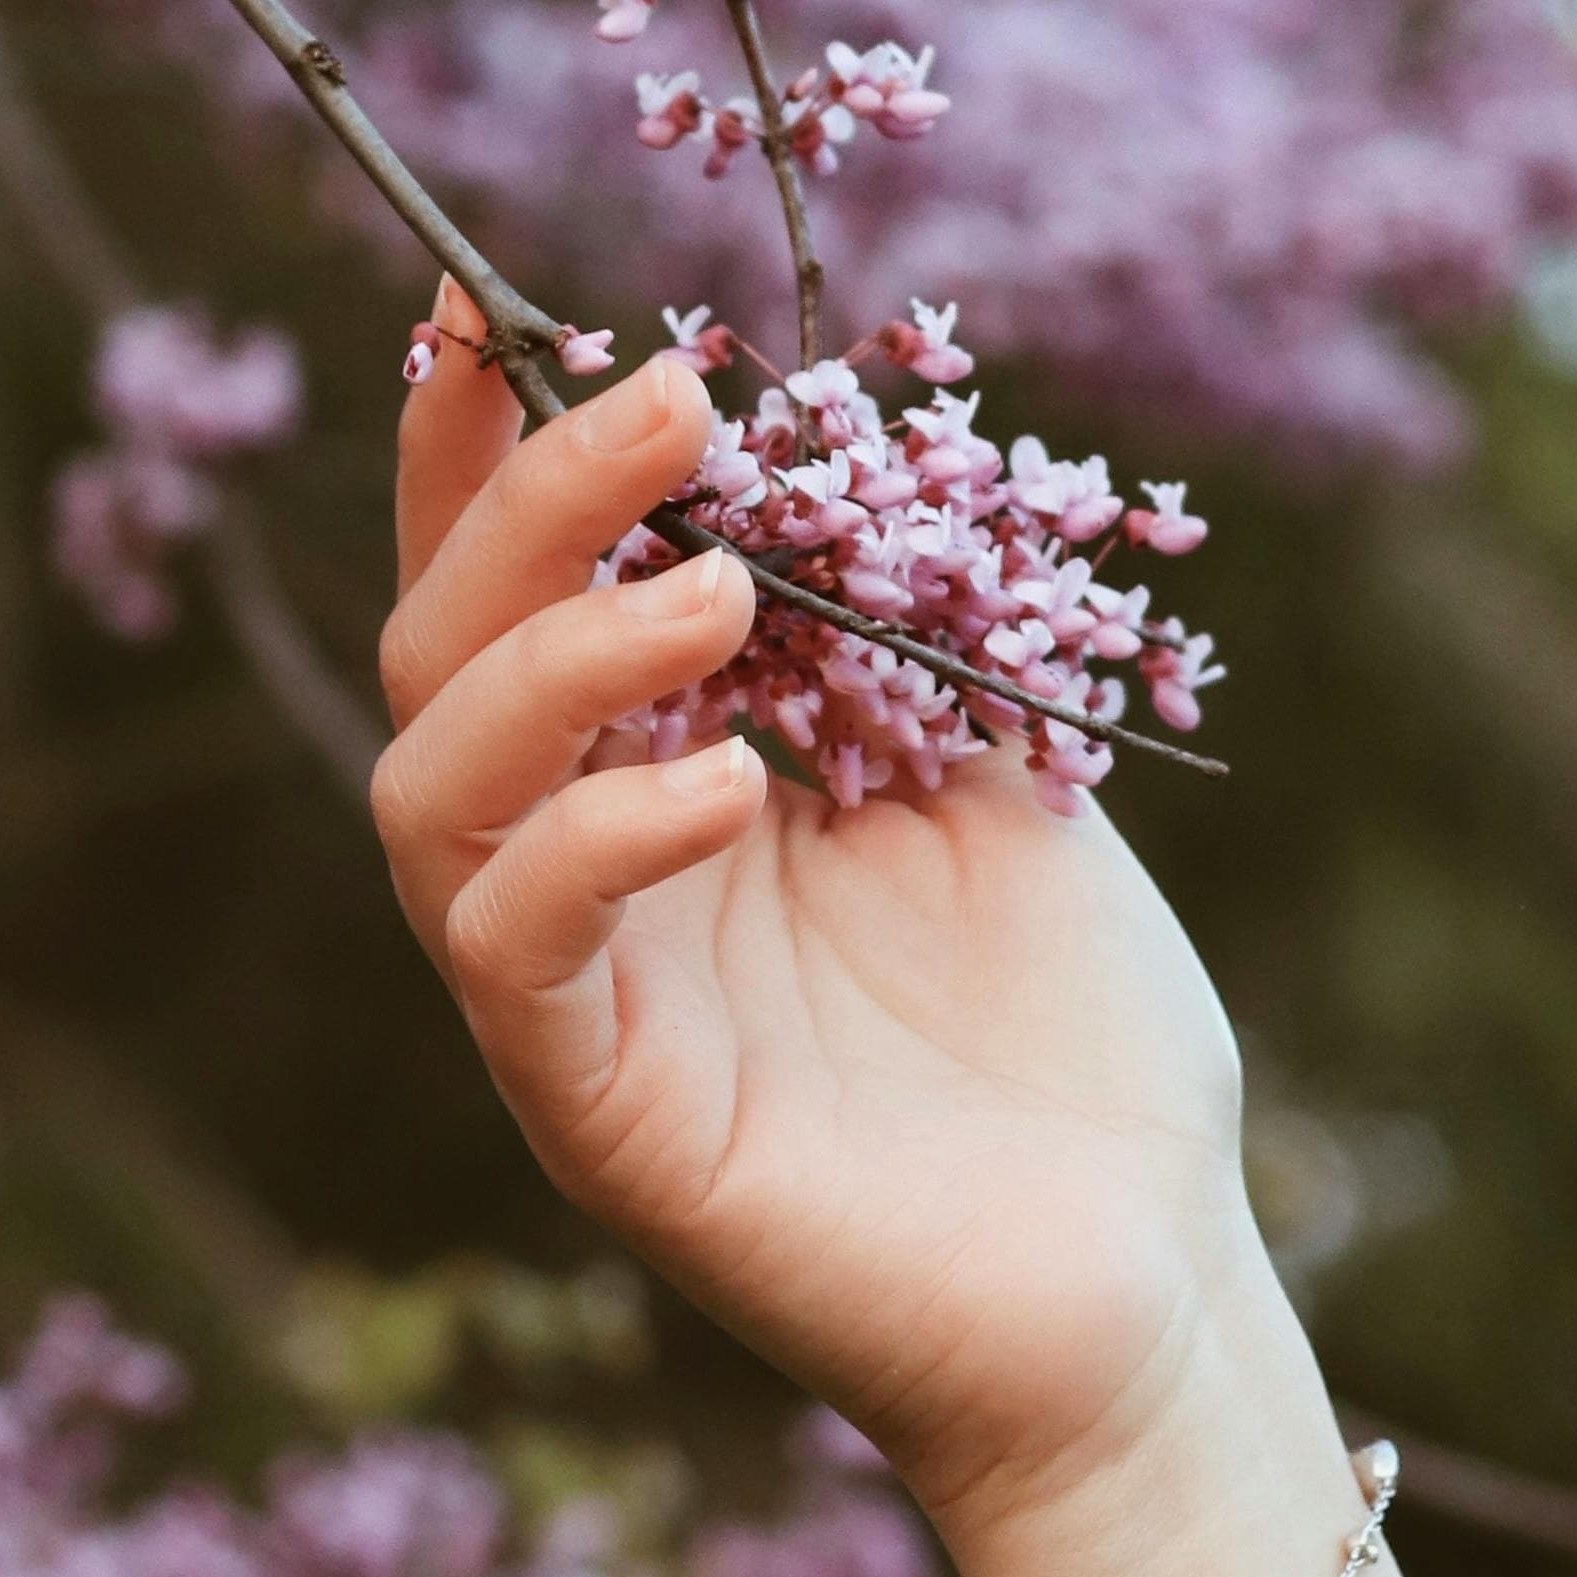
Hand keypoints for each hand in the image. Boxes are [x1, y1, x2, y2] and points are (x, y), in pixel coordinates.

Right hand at [369, 310, 1437, 1576]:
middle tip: (667, 395)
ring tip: (721, 581)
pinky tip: (725, 789)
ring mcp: (581, 1001)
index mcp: (658, 779)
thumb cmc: (1071, 1031)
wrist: (1144, 1275)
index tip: (482, 301)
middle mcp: (585, 876)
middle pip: (445, 657)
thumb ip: (885, 623)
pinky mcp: (604, 1117)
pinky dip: (592, 844)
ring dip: (551, 659)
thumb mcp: (992, 764)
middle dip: (523, 503)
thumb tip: (826, 438)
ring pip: (432, 794)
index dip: (475, 449)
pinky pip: (521, 958)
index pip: (515, 592)